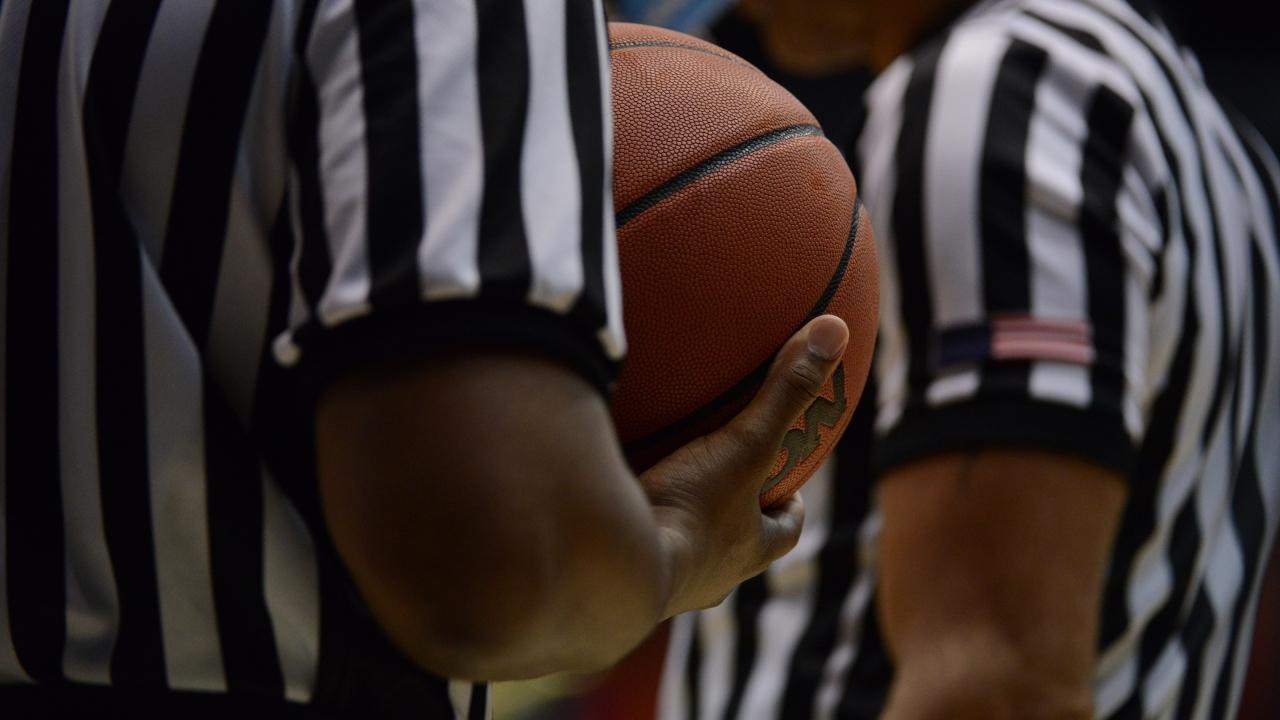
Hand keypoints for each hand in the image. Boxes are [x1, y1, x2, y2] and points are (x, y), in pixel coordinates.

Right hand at [643, 314, 848, 616]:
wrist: (613, 565)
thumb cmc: (691, 513)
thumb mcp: (745, 446)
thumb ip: (785, 391)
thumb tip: (836, 331)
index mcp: (749, 551)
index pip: (786, 530)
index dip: (790, 504)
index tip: (790, 483)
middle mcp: (711, 575)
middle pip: (734, 541)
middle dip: (732, 513)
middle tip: (723, 476)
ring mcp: (666, 581)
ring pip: (682, 549)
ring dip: (680, 521)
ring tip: (665, 481)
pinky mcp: (619, 575)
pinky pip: (633, 541)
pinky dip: (631, 520)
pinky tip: (615, 493)